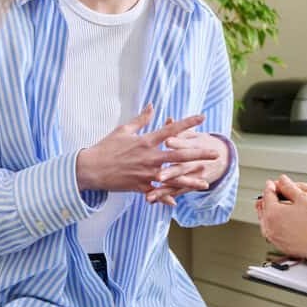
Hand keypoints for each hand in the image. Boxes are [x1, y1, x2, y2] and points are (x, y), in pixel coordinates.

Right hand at [76, 106, 209, 203]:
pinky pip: (156, 193)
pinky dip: (166, 198)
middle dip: (199, 154)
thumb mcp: (124, 129)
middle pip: (179, 155)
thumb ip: (142, 119)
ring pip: (172, 178)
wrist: (90, 168)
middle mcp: (149, 157)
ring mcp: (146, 173)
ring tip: (206, 182)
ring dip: (190, 180)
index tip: (202, 118)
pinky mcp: (140, 186)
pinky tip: (178, 201)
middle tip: (215, 153)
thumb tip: (152, 105)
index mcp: (146, 141)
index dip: (187, 123)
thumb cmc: (106, 147)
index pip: (171, 130)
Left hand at [144, 131, 229, 203]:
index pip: (185, 144)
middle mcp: (194, 162)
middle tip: (158, 176)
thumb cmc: (201, 143)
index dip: (177, 143)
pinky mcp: (190, 185)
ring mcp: (193, 175)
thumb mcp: (193, 135)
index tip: (167, 141)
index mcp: (194, 146)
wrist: (222, 157)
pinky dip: (163, 196)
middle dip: (170, 173)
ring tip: (150, 196)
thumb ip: (179, 129)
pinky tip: (150, 199)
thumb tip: (168, 119)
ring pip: (177, 183)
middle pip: (182, 167)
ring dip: (164, 190)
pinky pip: (175, 192)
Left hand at [256, 175, 306, 258]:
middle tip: (270, 193)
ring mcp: (275, 239)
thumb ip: (289, 187)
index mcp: (273, 213)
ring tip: (274, 206)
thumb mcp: (304, 198)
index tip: (272, 183)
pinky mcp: (282, 246)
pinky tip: (280, 222)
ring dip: (268, 213)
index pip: (267, 195)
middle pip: (263, 210)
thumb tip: (282, 180)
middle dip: (266, 199)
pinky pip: (273, 233)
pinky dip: (273, 225)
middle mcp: (270, 227)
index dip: (270, 186)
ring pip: (266, 223)